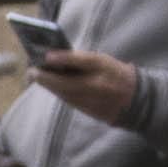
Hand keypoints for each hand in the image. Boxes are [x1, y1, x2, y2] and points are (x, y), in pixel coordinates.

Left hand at [27, 47, 141, 130]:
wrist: (135, 100)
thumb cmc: (116, 74)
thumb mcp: (104, 61)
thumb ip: (82, 60)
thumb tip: (55, 59)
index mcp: (104, 67)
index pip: (82, 60)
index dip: (63, 58)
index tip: (46, 56)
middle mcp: (98, 84)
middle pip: (66, 82)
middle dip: (46, 77)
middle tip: (32, 71)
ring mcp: (94, 99)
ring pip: (65, 93)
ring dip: (48, 85)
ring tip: (36, 76)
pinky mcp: (90, 110)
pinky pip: (69, 100)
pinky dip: (58, 92)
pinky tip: (49, 86)